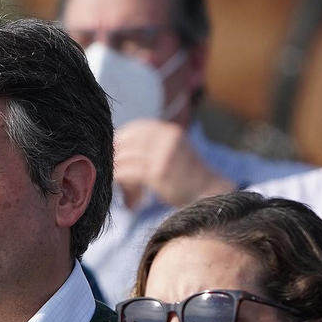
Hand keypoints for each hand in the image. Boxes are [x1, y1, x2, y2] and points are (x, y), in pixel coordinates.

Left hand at [113, 119, 233, 208]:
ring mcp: (163, 156)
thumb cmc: (188, 176)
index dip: (121, 138)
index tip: (113, 150)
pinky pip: (128, 173)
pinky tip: (118, 186)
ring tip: (119, 182)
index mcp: (170, 131)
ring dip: (118, 170)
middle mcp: (167, 139)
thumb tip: (119, 150)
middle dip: (116, 156)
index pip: (136, 128)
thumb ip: (153, 146)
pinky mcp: (158, 174)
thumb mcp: (174, 150)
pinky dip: (119, 179)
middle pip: (128, 142)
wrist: (210, 193)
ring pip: (126, 158)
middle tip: (110, 168)